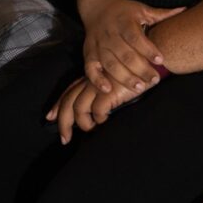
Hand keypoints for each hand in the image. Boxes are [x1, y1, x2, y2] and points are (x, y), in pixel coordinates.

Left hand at [45, 75, 159, 143]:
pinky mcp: (110, 91)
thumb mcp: (115, 80)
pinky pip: (97, 111)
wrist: (152, 64)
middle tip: (64, 138)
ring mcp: (100, 85)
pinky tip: (106, 121)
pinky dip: (99, 119)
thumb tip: (93, 110)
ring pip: (79, 108)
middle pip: (69, 101)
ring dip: (83, 124)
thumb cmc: (136, 73)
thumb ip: (103, 90)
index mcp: (91, 77)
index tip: (50, 117)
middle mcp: (92, 80)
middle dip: (63, 122)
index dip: (58, 104)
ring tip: (91, 130)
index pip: (69, 91)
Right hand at [81, 0, 183, 95]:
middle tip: (154, 80)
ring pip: (110, 64)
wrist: (99, 7)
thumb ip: (162, 14)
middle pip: (124, 54)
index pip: (135, 37)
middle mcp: (110, 34)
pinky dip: (97, 80)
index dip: (147, 50)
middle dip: (140, 69)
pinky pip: (90, 68)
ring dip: (124, 77)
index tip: (160, 60)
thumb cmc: (125, 11)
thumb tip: (184, 10)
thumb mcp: (142, 9)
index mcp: (124, 22)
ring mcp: (98, 45)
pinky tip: (108, 89)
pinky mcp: (89, 53)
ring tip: (139, 88)